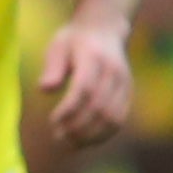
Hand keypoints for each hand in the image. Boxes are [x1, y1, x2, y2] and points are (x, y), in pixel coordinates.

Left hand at [39, 15, 132, 148]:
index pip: (84, 89)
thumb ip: (52, 67)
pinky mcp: (128, 92)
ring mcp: (124, 82)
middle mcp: (113, 71)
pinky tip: (85, 141)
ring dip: (91, 135)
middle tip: (58, 137)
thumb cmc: (73, 40)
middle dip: (78, 126)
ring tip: (69, 144)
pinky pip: (119, 119)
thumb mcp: (58, 46)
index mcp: (94, 57)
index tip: (52, 121)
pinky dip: (103, 134)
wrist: (104, 29)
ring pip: (112, 117)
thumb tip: (45, 89)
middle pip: (99, 106)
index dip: (69, 109)